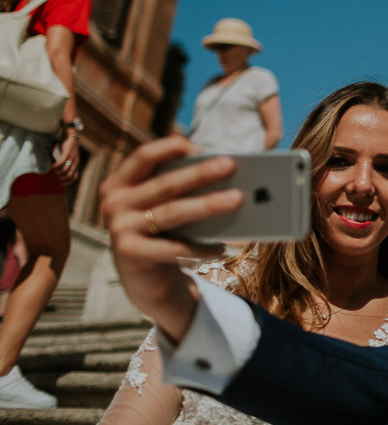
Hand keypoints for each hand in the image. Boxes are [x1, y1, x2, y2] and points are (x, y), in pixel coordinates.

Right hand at [51, 133, 80, 184]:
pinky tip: (53, 165)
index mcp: (77, 165)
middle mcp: (76, 163)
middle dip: (60, 177)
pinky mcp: (67, 154)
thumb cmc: (70, 148)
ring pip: (64, 170)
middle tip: (56, 173)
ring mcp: (72, 158)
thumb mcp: (70, 158)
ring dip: (57, 171)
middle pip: (68, 176)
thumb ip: (67, 165)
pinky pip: (60, 163)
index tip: (61, 184)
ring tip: (54, 168)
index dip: (68, 183)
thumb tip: (60, 172)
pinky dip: (55, 166)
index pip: (74, 178)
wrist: (72, 137)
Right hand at [100, 136, 241, 340]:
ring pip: (172, 213)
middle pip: (164, 184)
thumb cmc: (160, 232)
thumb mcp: (161, 205)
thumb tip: (221, 170)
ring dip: (207, 205)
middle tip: (230, 165)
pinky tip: (222, 247)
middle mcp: (115, 203)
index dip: (170, 147)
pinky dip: (201, 248)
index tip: (199, 146)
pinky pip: (174, 248)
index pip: (143, 156)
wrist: (143, 278)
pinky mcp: (130, 254)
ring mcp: (119, 229)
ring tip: (236, 199)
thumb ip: (177, 188)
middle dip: (200, 173)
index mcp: (120, 183)